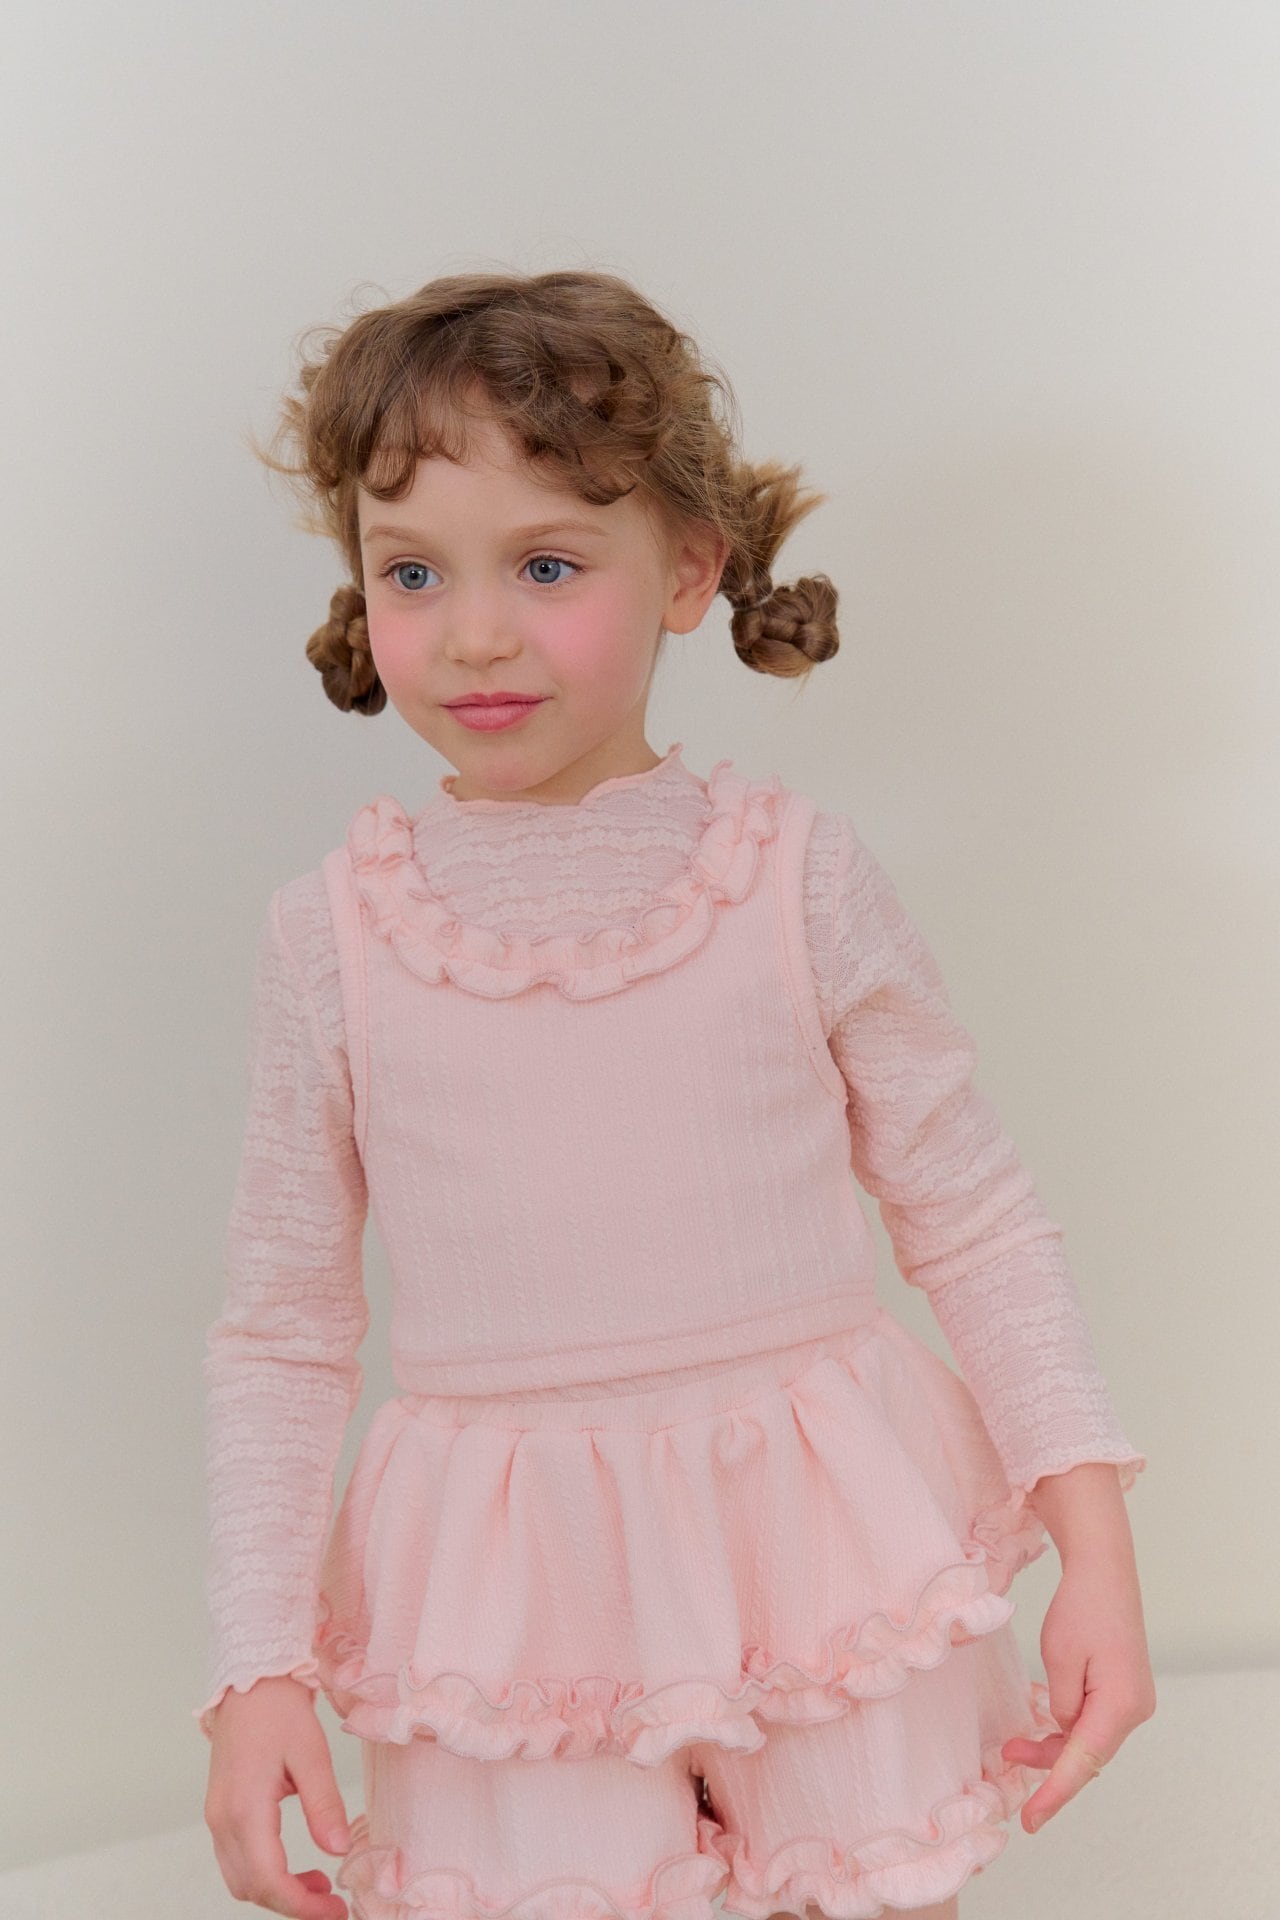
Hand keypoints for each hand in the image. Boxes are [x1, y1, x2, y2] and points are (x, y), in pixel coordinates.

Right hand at [203, 1674, 353, 1917]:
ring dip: (276, 1891)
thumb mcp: (311, 1753)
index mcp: (244, 1808)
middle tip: (332, 1903)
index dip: (302, 1905)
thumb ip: (323, 1804)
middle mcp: (222, 1820)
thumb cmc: (280, 1710)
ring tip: (318, 1884)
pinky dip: (264, 1873)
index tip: (335, 1910)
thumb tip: (338, 1851)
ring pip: (240, 1879)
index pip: (269, 1880)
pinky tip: (295, 1865)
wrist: (250, 1680)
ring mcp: (216, 1816)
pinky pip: (236, 1860)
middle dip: (291, 1903)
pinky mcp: (220, 1810)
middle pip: (251, 1888)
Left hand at [1001, 1547, 1156, 1834]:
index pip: (1083, 1763)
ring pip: (1089, 1741)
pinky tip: (1041, 1722)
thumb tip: (1062, 1728)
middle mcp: (1135, 1710)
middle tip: (1006, 1758)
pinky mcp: (1124, 1692)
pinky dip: (1066, 1728)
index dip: (1054, 1794)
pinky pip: (1093, 1723)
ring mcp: (1134, 1701)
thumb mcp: (1059, 1657)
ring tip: (1014, 1743)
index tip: (1031, 1821)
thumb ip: (1060, 1704)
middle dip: (1047, 1765)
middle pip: (1088, 1756)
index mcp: (1121, 1705)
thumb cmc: (1082, 1606)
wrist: (1105, 1570)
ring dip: (1054, 1746)